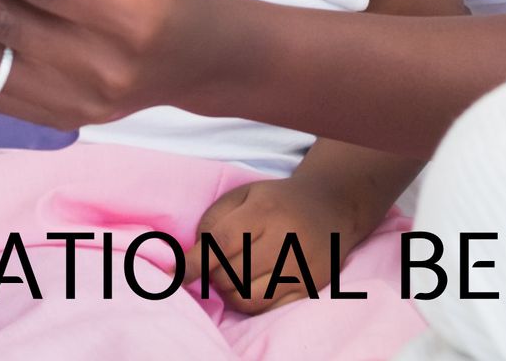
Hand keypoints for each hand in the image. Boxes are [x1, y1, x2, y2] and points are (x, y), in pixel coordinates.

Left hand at [182, 175, 362, 313]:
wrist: (331, 204)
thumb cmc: (277, 201)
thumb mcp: (244, 195)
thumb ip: (214, 220)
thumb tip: (189, 258)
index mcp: (266, 209)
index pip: (222, 241)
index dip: (194, 262)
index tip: (174, 276)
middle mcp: (286, 236)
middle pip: (232, 274)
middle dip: (215, 275)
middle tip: (218, 265)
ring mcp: (301, 264)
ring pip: (247, 297)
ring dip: (231, 292)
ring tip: (235, 275)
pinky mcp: (311, 285)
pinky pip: (267, 308)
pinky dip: (250, 302)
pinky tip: (253, 284)